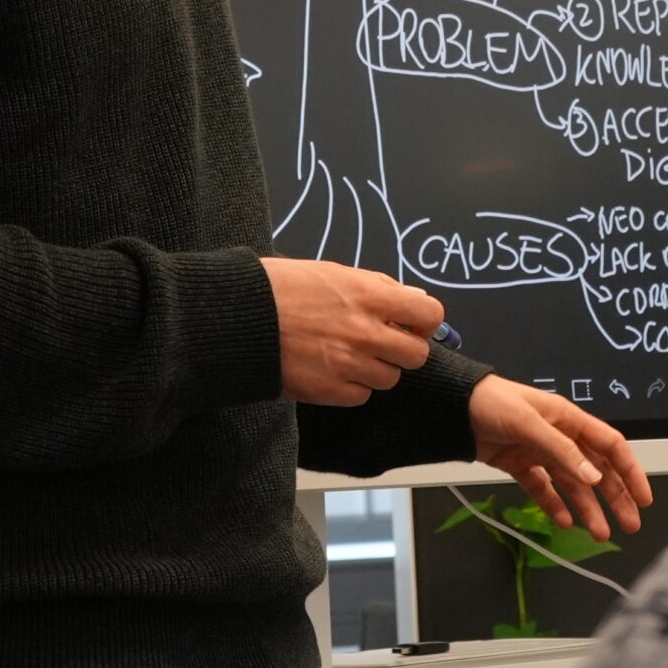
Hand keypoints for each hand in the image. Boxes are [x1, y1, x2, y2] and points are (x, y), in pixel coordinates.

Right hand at [262, 257, 443, 405]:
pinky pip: (361, 396)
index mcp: (369, 296)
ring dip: (376, 368)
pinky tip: (331, 369)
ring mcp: (348, 364)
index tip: (412, 322)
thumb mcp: (333, 272)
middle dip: (404, 349)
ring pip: (389, 379)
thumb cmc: (280, 287)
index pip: (429, 314)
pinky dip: (352, 386)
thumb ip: (378, 287)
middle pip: (416, 355)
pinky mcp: (329, 391)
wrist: (238, 317)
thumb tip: (414, 299)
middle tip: (383, 341)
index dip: (424, 321)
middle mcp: (364, 332)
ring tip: (349, 354)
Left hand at [468, 375, 654, 542]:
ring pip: (572, 485)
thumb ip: (562, 451)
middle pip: (596, 470)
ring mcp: (540, 452)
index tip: (643, 498)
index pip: (611, 446)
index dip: (631, 472)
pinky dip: (554, 505)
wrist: (452, 406)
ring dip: (587, 508)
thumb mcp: (529, 423)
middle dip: (615, 497)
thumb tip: (593, 477)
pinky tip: (563, 521)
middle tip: (629, 525)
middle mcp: (559, 436)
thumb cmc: (490, 401)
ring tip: (599, 533)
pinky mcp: (520, 464)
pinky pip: (543, 489)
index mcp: (568, 419)